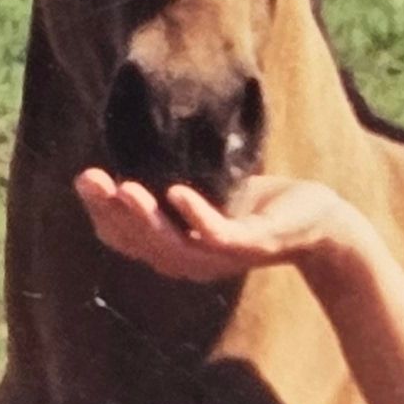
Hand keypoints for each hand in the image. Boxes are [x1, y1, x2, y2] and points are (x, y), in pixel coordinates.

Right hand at [73, 165, 362, 284]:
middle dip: (112, 212)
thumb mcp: (207, 191)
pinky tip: (177, 192)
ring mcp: (222, 257)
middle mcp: (192, 260)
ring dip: (146, 218)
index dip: (101, 213)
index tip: (84, 180)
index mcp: (175, 248)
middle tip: (91, 179)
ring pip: (173, 246)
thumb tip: (136, 144)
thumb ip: (171, 181)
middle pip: (141, 243)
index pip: (126, 237)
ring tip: (125, 187)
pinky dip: (196, 216)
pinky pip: (218, 237)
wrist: (318, 221)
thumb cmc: (258, 205)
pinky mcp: (252, 245)